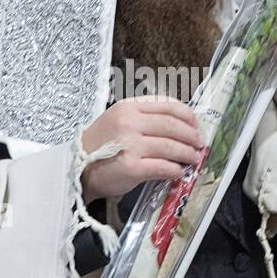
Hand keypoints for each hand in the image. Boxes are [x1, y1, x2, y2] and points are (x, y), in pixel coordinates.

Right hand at [81, 97, 203, 202]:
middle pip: (172, 125)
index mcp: (128, 107)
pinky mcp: (131, 167)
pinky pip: (163, 166)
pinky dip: (175, 170)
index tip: (196, 124)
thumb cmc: (100, 146)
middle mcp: (129, 122)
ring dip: (187, 154)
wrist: (77, 169)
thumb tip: (181, 125)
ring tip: (193, 158)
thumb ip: (144, 118)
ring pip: (171, 146)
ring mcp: (130, 144)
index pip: (167, 105)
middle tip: (200, 144)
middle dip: (192, 135)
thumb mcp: (118, 120)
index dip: (188, 115)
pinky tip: (178, 172)